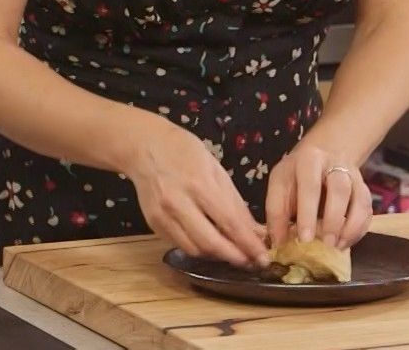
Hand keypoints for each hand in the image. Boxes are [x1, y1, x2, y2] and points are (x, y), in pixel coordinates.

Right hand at [123, 119, 269, 269]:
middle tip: (250, 262)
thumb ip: (234, 202)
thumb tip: (254, 230)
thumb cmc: (184, 152)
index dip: (248, 243)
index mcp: (199, 184)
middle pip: (210, 243)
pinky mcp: (153, 225)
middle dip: (234, 257)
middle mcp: (179, 203)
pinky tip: (209, 243)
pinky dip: (198, 248)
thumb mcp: (215, 169)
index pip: (229, 222)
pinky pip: (180, 245)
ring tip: (232, 252)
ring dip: (216, 255)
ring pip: (194, 249)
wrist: (144, 147)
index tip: (263, 257)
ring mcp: (163, 216)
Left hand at [265, 141, 372, 250]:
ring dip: (351, 227)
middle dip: (334, 220)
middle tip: (325, 244)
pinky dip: (359, 229)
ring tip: (337, 246)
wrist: (324, 152)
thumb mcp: (280, 183)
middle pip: (340, 190)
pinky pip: (367, 210)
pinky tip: (345, 242)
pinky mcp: (364, 189)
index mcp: (309, 161)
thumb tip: (278, 242)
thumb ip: (276, 210)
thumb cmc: (297, 174)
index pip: (310, 186)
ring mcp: (354, 176)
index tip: (305, 238)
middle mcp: (335, 165)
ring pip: (360, 200)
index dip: (308, 213)